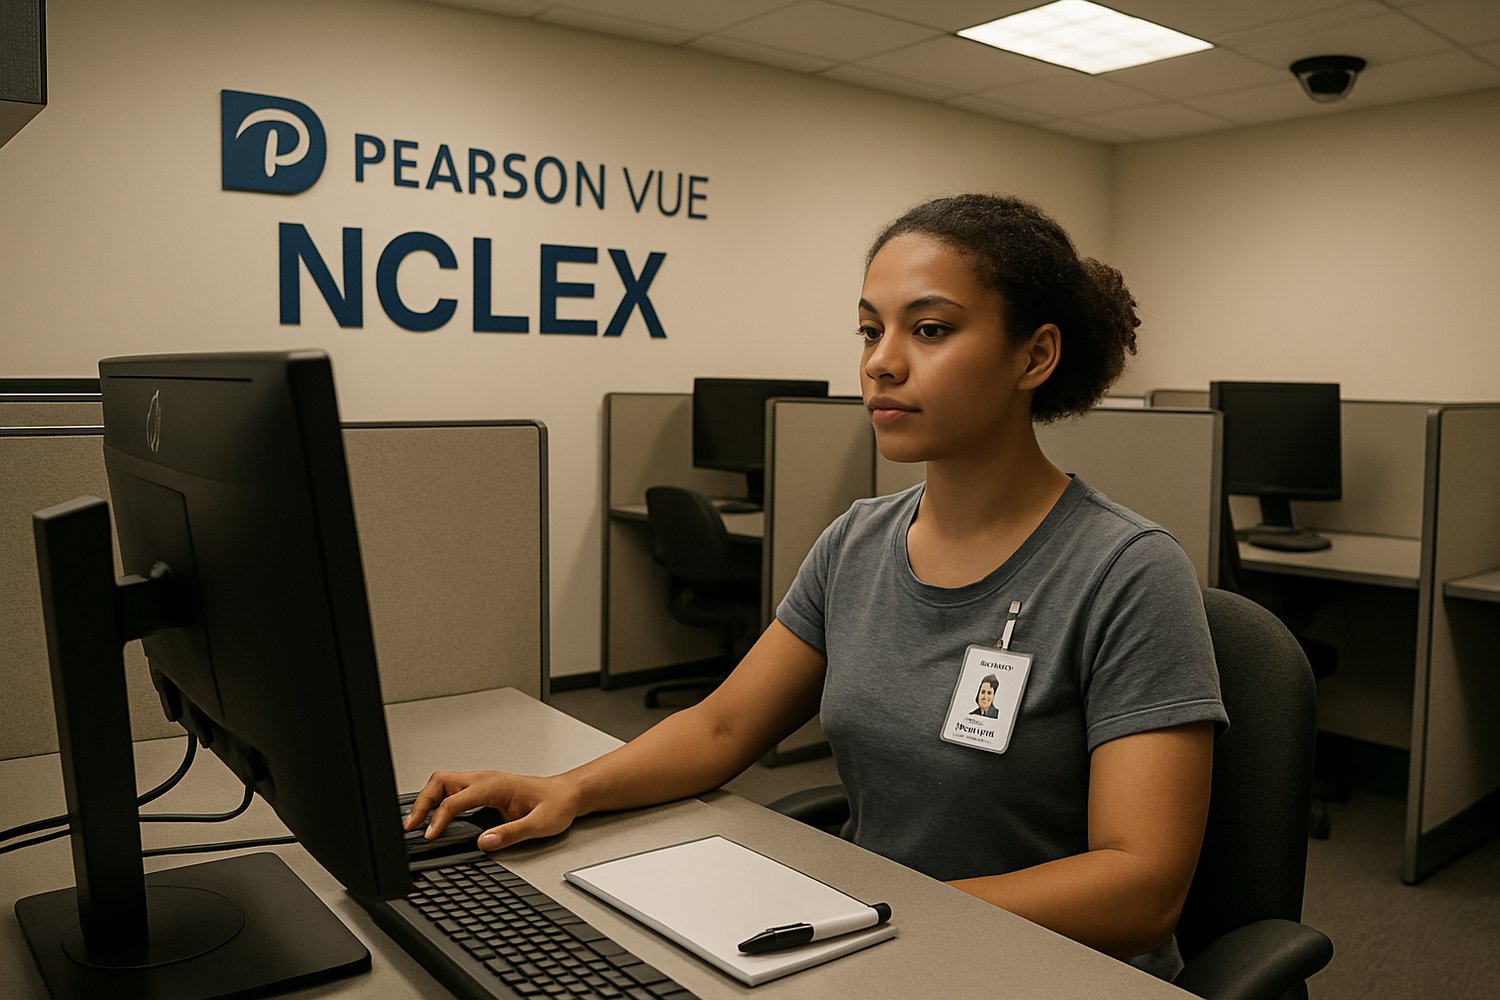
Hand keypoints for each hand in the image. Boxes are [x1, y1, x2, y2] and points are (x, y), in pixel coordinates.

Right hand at [403, 770, 583, 850]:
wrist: (568, 794)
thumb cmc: (556, 805)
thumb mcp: (539, 824)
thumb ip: (511, 833)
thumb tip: (484, 841)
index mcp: (495, 785)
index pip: (455, 800)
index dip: (438, 818)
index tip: (429, 836)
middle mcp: (486, 780)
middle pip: (440, 782)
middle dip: (421, 802)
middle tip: (410, 826)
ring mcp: (483, 782)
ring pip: (443, 783)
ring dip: (426, 800)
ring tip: (415, 823)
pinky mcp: (484, 789)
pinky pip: (452, 790)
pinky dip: (437, 801)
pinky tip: (434, 817)